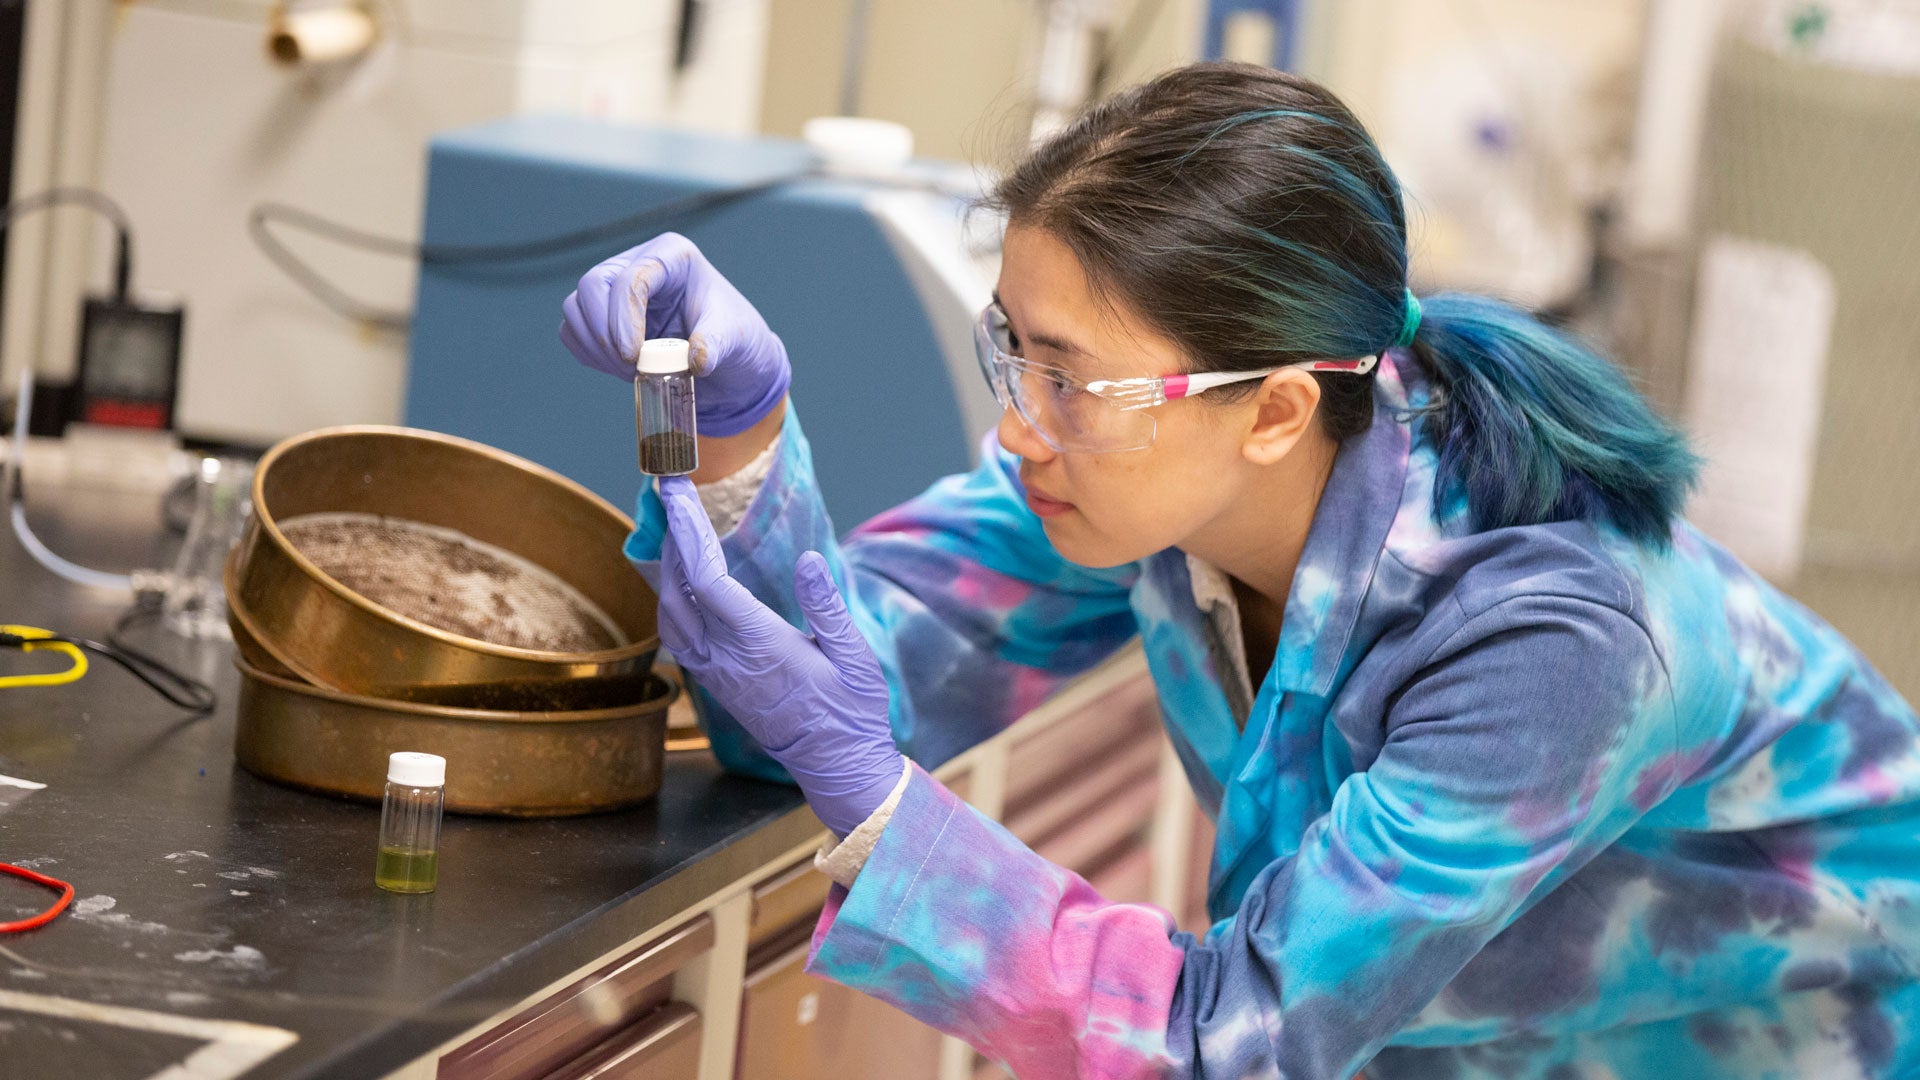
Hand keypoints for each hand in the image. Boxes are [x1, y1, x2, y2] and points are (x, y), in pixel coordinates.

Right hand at [559, 233, 791, 436]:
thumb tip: (696, 360)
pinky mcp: (603, 314)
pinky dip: (588, 353)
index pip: (632, 276)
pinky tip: (618, 369)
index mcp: (672, 256)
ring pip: (576, 307)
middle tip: (628, 366)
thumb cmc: (734, 336)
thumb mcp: (735, 337)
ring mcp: (616, 288)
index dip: (624, 316)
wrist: (727, 360)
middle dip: (603, 331)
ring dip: (594, 345)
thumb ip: (716, 344)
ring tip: (628, 371)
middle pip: (592, 285)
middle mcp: (639, 264)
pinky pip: (574, 330)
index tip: (633, 356)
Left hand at [656, 477, 901, 834]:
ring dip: (666, 570)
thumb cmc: (852, 711)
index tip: (680, 493)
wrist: (837, 765)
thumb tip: (807, 560)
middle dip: (670, 538)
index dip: (689, 533)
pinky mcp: (718, 685)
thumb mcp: (854, 655)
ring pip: (670, 616)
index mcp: (760, 645)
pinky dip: (673, 598)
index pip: (707, 580)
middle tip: (669, 495)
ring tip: (674, 530)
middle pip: (678, 591)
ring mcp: (717, 675)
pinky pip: (679, 635)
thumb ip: (827, 606)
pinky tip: (682, 581)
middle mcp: (728, 660)